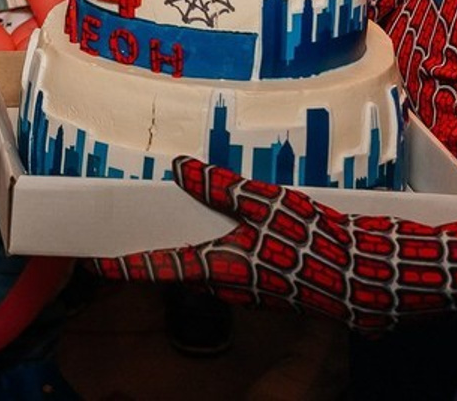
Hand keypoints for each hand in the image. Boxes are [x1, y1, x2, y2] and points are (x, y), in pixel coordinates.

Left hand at [92, 157, 382, 325]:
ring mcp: (246, 289)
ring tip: (185, 208)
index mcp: (220, 266)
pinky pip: (231, 263)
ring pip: (208, 263)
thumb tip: (178, 168)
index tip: (94, 261)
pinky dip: (222, 243)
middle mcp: (227, 284)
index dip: (125, 264)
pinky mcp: (265, 285)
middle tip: (138, 217)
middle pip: (182, 265)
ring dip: (196, 242)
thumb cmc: (314, 241)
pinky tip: (234, 220)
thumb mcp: (266, 203)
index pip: (160, 268)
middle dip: (162, 246)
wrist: (362, 276)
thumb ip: (220, 187)